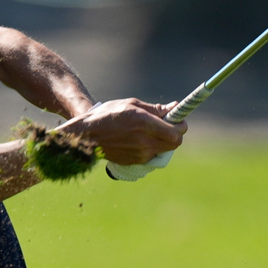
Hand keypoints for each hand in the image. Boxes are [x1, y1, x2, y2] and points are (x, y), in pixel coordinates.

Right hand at [58, 98, 186, 165]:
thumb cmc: (107, 115)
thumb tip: (174, 107)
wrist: (86, 136)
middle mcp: (145, 141)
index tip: (178, 119)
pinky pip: (152, 155)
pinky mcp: (135, 162)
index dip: (181, 125)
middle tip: (167, 126)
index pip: (176, 132)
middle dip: (175, 134)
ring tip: (149, 131)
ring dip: (163, 141)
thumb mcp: (131, 105)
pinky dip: (151, 147)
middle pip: (174, 143)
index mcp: (145, 123)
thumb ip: (155, 109)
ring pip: (164, 150)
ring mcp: (140, 154)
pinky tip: (138, 139)